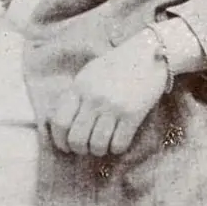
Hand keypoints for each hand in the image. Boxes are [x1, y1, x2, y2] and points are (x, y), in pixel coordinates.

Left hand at [46, 30, 169, 158]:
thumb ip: (76, 96)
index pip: (59, 122)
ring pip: (97, 145)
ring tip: (102, 146)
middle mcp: (93, 98)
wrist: (147, 54)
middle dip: (79, 149)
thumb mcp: (89, 74)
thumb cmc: (116, 65)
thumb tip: (65, 125)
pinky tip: (117, 143)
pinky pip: (119, 144)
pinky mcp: (133, 114)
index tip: (65, 147)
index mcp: (79, 87)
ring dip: (98, 151)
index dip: (60, 140)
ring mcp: (113, 106)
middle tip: (85, 149)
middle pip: (76, 138)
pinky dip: (116, 149)